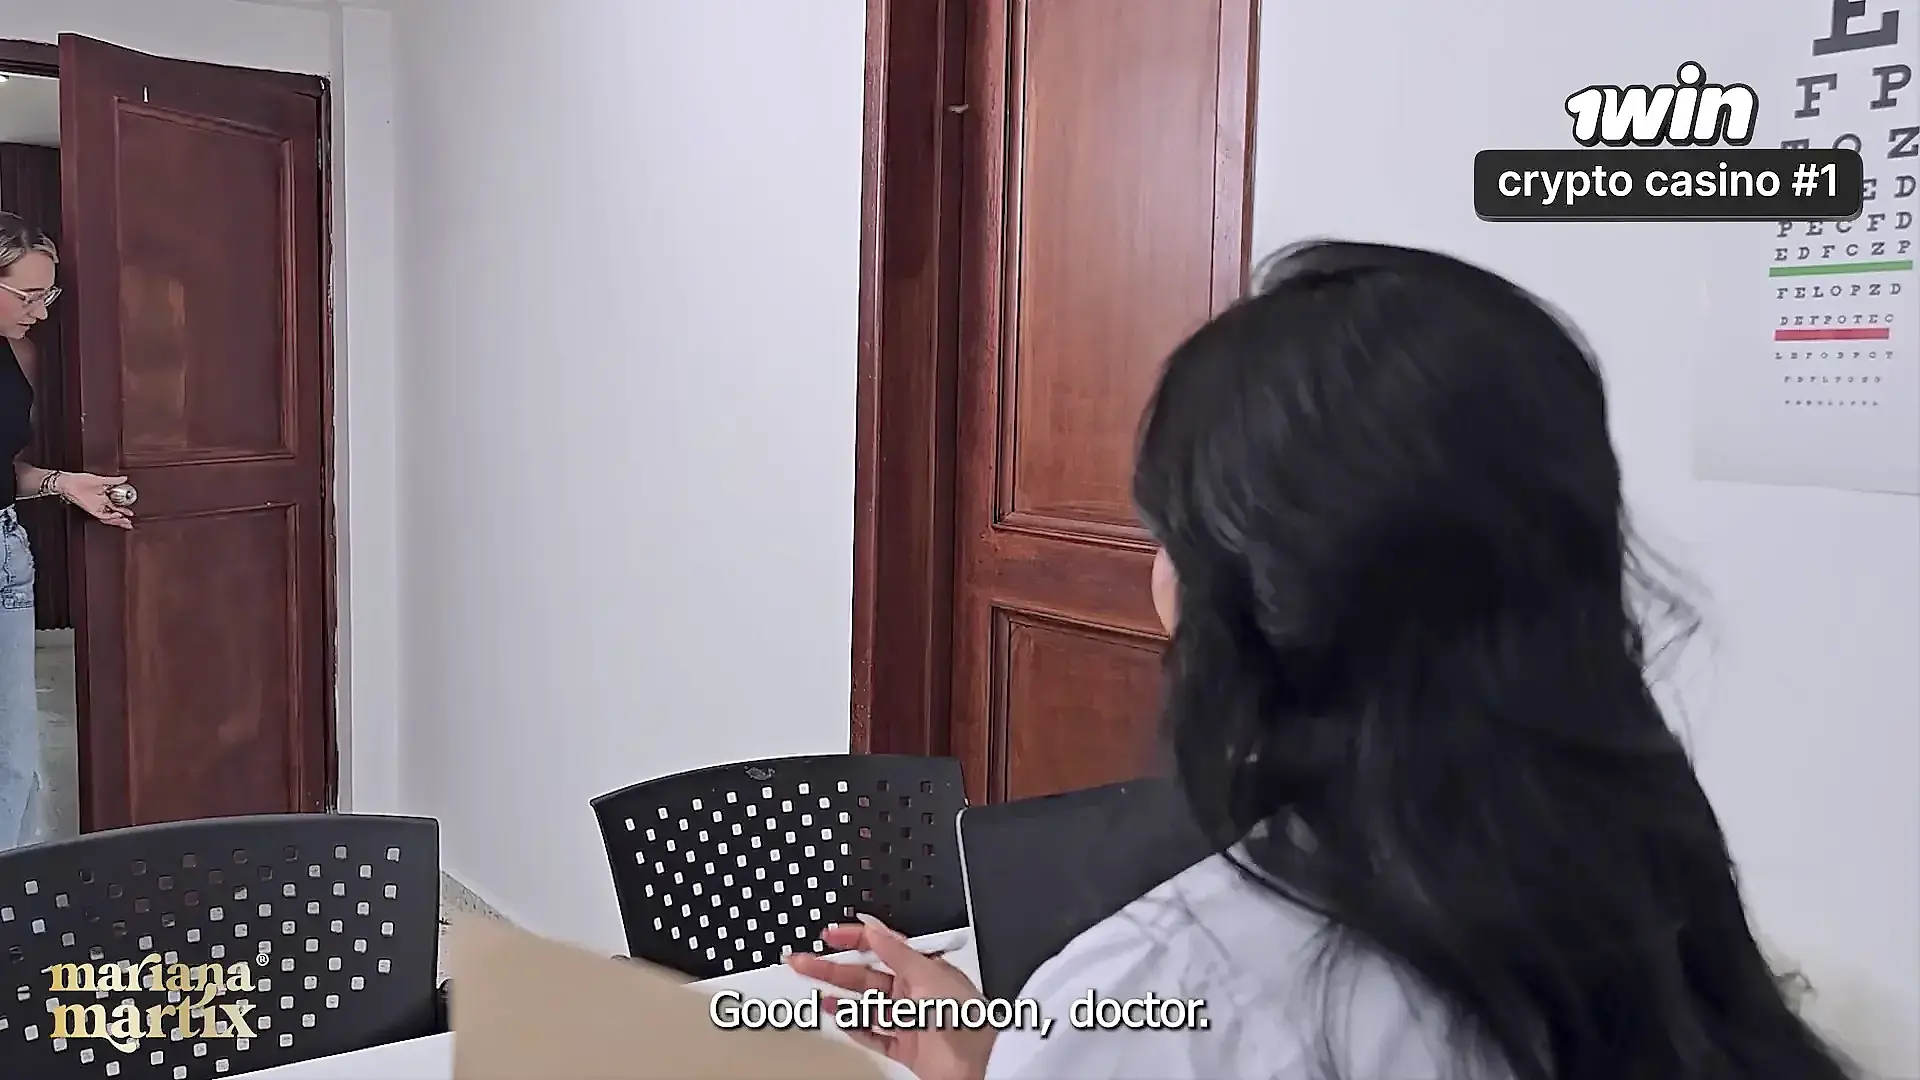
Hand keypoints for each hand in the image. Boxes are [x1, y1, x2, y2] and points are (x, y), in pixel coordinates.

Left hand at [55, 472, 133, 528]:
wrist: (68, 482)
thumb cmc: (80, 480)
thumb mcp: (101, 479)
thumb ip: (114, 481)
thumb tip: (124, 478)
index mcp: (103, 497)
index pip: (116, 507)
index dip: (124, 511)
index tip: (131, 514)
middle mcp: (100, 504)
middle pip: (113, 515)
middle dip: (122, 520)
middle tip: (129, 523)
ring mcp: (95, 507)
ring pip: (108, 518)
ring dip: (117, 520)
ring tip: (125, 520)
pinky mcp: (90, 509)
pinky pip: (101, 516)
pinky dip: (109, 517)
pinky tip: (116, 515)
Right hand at [787, 916, 993, 1079]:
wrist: (981, 1063)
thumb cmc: (967, 1016)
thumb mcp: (929, 973)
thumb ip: (897, 951)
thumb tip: (874, 927)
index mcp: (922, 967)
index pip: (881, 946)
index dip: (854, 938)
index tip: (828, 934)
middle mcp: (914, 991)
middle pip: (865, 975)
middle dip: (833, 967)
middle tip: (804, 962)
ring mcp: (908, 1020)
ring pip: (865, 1005)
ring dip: (839, 996)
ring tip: (814, 989)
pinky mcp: (905, 1046)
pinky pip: (873, 1034)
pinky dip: (854, 1026)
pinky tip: (838, 1017)